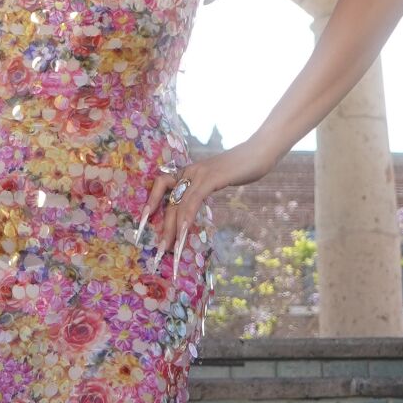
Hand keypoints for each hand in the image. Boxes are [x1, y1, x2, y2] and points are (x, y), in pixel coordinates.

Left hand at [136, 138, 273, 267]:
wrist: (259, 152)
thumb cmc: (242, 167)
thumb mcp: (217, 180)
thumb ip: (205, 190)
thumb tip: (195, 207)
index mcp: (188, 172)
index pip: (161, 185)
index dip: (150, 202)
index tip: (143, 222)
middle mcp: (189, 171)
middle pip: (169, 201)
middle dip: (163, 227)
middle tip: (160, 250)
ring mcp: (199, 174)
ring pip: (178, 204)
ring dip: (172, 228)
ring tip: (170, 248)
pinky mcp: (211, 178)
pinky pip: (193, 200)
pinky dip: (186, 217)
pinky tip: (183, 232)